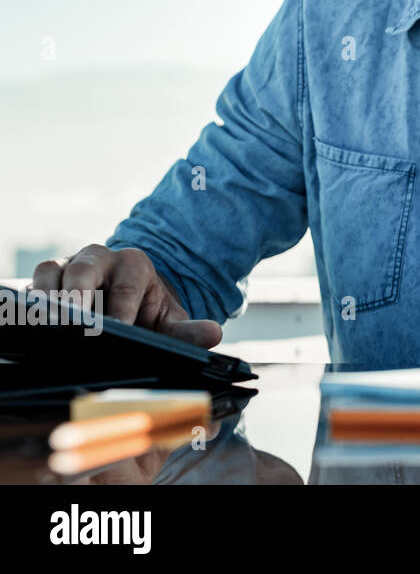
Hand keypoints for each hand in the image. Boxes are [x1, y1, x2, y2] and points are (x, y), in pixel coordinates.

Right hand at [30, 245, 221, 347]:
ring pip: (51, 273)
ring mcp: (68, 267)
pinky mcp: (45, 282)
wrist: (125, 306)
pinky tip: (35, 327)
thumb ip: (190, 331)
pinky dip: (31, 305)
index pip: (126, 286)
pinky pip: (31, 288)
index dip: (120, 309)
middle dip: (78, 295)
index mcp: (134, 264)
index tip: (116, 330)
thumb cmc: (146, 313)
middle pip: (83, 270)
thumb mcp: (170, 322)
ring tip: (50, 325)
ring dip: (48, 298)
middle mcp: (99, 259)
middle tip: (76, 324)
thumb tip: (213, 334)